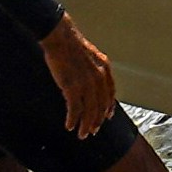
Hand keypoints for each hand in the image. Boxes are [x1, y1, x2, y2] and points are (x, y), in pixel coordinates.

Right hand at [41, 12, 117, 137]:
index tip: (106, 117)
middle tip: (92, 131)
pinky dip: (73, 119)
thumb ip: (93, 69)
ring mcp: (86, 83)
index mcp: (105, 68)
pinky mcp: (72, 87)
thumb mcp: (90, 56)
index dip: (108, 108)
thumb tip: (91, 81)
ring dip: (85, 125)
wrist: (60, 37)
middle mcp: (99, 78)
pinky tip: (70, 125)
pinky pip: (74, 109)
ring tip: (82, 134)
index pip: (110, 94)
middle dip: (97, 121)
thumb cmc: (71, 44)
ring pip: (89, 111)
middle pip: (100, 106)